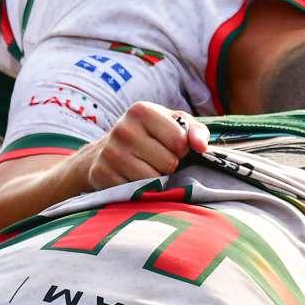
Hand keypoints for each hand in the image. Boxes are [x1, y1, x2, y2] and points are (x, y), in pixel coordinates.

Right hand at [81, 103, 209, 191]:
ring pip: (154, 181)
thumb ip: (195, 131)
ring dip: (156, 180)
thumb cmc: (147, 136)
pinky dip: (140, 190)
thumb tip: (202, 147)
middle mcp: (123, 129)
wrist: (102, 153)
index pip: (180, 142)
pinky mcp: (103, 175)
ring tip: (144, 168)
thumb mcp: (172, 124)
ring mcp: (111, 153)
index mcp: (142, 111)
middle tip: (155, 159)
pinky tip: (131, 178)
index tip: (170, 146)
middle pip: (169, 163)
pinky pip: (138, 193)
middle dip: (168, 165)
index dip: (182, 149)